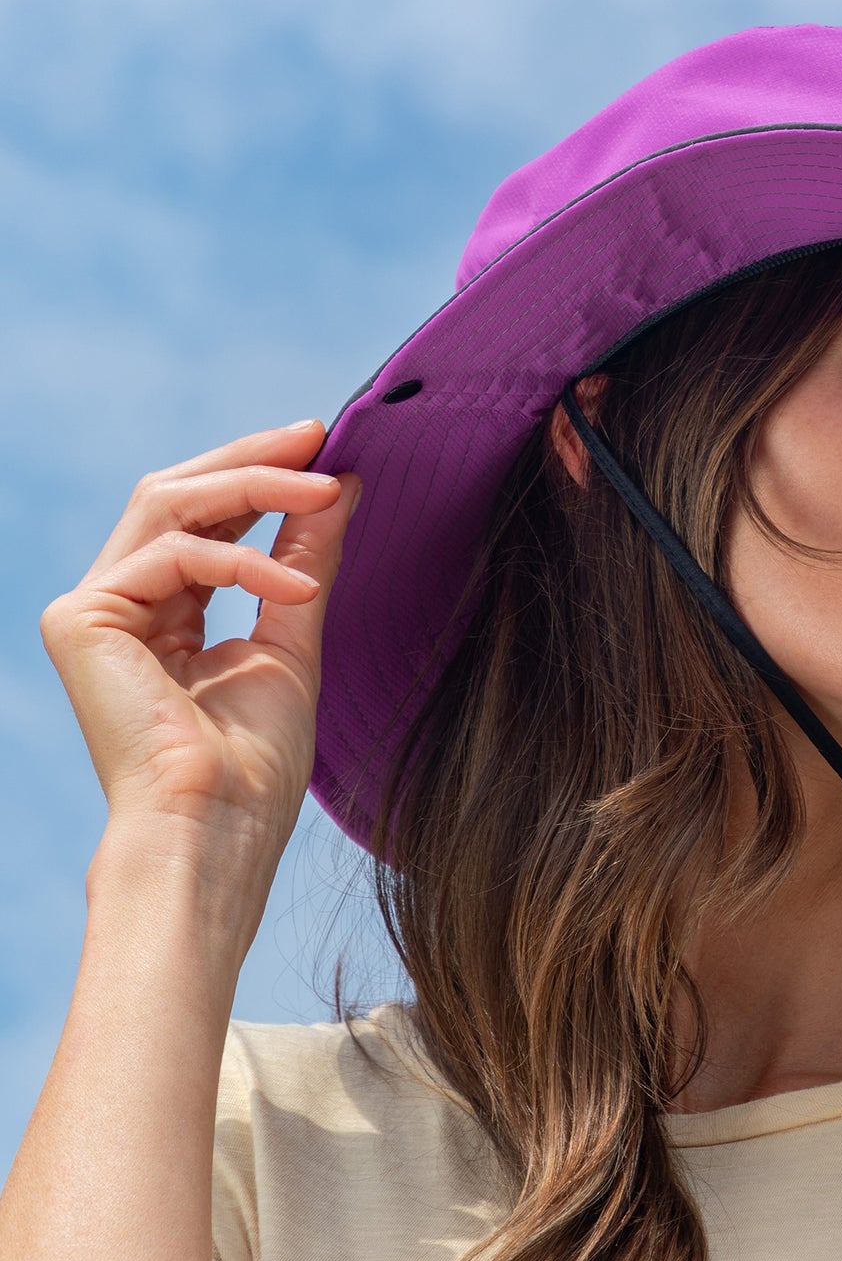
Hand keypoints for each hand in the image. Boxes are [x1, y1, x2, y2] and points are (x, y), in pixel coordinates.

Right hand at [41, 419, 359, 868]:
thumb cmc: (256, 760)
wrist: (221, 826)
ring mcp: (95, 609)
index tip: (324, 445)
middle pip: (177, 494)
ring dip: (255, 487)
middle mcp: (123, 603)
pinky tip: (300, 584)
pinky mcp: (83, 620)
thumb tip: (340, 486)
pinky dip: (244, 560)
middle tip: (317, 434)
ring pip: (169, 505)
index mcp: (166, 613)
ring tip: (326, 488)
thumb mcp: (294, 636)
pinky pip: (173, 556)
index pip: (205, 518)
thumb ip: (307, 558)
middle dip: (252, 459)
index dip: (260, 475)